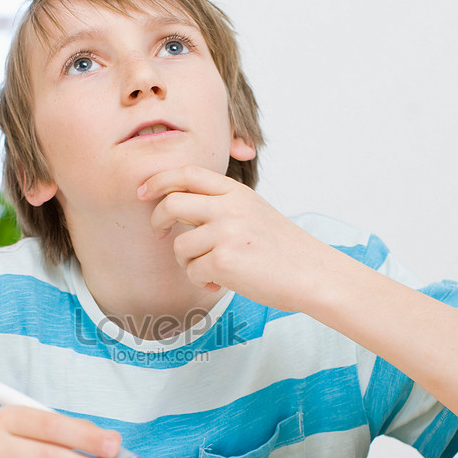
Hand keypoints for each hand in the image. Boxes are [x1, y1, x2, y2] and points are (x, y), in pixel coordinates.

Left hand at [138, 165, 329, 310]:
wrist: (313, 274)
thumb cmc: (284, 251)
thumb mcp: (254, 212)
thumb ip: (222, 206)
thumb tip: (178, 209)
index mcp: (236, 192)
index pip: (187, 174)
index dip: (159, 180)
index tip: (144, 192)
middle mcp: (229, 207)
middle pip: (171, 203)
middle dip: (157, 219)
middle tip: (159, 233)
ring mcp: (225, 232)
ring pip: (180, 245)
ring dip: (189, 263)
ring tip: (214, 271)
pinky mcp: (223, 260)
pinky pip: (192, 271)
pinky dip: (203, 281)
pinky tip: (223, 283)